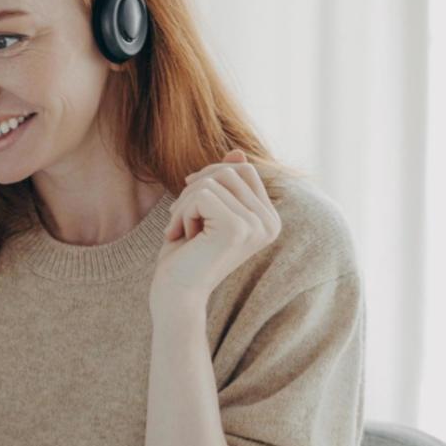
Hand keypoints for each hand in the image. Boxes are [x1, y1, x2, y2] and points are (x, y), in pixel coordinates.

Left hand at [150, 149, 281, 312]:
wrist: (176, 293)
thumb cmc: (186, 255)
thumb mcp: (206, 212)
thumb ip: (225, 184)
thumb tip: (238, 151)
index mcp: (268, 219)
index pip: (242, 170)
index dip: (210, 177)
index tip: (190, 202)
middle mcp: (269, 223)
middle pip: (228, 171)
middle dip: (194, 190)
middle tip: (180, 219)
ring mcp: (256, 225)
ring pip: (212, 182)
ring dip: (184, 204)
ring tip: (181, 231)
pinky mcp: (237, 228)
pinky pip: (201, 195)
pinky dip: (181, 213)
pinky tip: (181, 238)